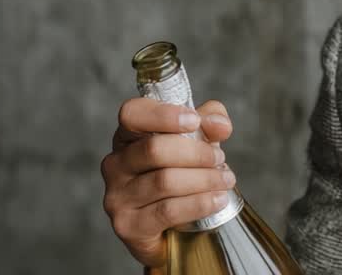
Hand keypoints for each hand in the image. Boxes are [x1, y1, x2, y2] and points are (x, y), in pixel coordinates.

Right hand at [100, 98, 234, 267]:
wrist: (174, 227)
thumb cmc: (183, 172)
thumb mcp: (199, 140)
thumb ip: (211, 122)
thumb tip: (219, 124)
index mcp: (128, 136)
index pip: (132, 114)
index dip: (163, 115)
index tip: (194, 121)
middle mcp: (115, 164)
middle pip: (154, 149)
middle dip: (197, 153)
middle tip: (220, 158)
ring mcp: (117, 196)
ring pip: (164, 181)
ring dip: (204, 179)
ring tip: (226, 179)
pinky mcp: (128, 226)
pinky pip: (168, 211)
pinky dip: (199, 203)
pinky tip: (218, 199)